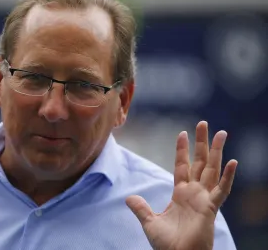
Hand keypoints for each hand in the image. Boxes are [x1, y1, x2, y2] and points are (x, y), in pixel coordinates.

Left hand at [126, 121, 237, 249]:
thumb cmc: (167, 244)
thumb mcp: (150, 222)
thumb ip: (141, 208)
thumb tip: (128, 198)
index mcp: (180, 193)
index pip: (181, 166)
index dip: (182, 150)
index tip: (182, 133)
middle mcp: (194, 193)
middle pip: (200, 162)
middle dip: (201, 143)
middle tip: (203, 123)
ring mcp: (204, 199)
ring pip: (213, 170)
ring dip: (217, 152)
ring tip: (222, 133)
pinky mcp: (211, 208)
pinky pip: (221, 191)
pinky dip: (228, 177)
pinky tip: (232, 162)